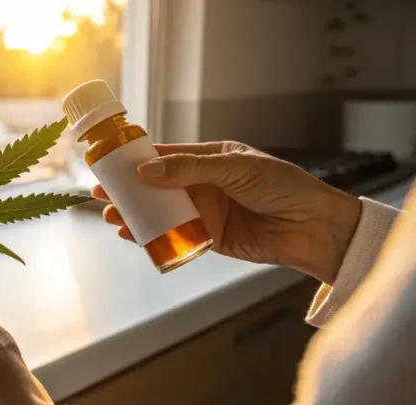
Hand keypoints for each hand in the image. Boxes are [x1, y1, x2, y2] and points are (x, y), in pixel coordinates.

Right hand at [93, 141, 361, 283]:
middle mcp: (205, 184)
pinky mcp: (209, 238)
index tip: (111, 163)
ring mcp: (206, 211)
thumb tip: (147, 170)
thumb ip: (190, 170)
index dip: (138, 159)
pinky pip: (174, 235)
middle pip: (157, 186)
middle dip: (129, 190)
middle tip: (101, 194)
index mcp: (212, 158)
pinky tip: (133, 236)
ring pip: (161, 212)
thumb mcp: (236, 169)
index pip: (167, 155)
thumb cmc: (283, 188)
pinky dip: (152, 237)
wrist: (314, 228)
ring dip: (135, 214)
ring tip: (111, 217)